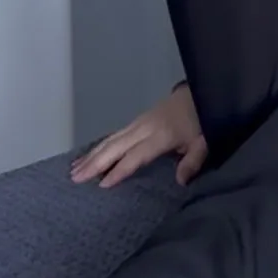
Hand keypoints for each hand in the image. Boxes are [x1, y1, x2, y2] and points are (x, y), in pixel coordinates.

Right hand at [71, 86, 207, 189]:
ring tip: (74, 170)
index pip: (136, 156)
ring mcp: (137, 123)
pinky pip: (113, 136)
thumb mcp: (204, 142)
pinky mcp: (135, 122)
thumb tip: (180, 181)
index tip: (102, 184)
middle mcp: (144, 128)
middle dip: (95, 163)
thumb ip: (192, 162)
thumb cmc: (201, 121)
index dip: (119, 170)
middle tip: (75, 178)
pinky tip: (87, 156)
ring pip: (110, 140)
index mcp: (161, 136)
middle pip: (115, 147)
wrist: (198, 93)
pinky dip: (98, 147)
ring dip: (91, 155)